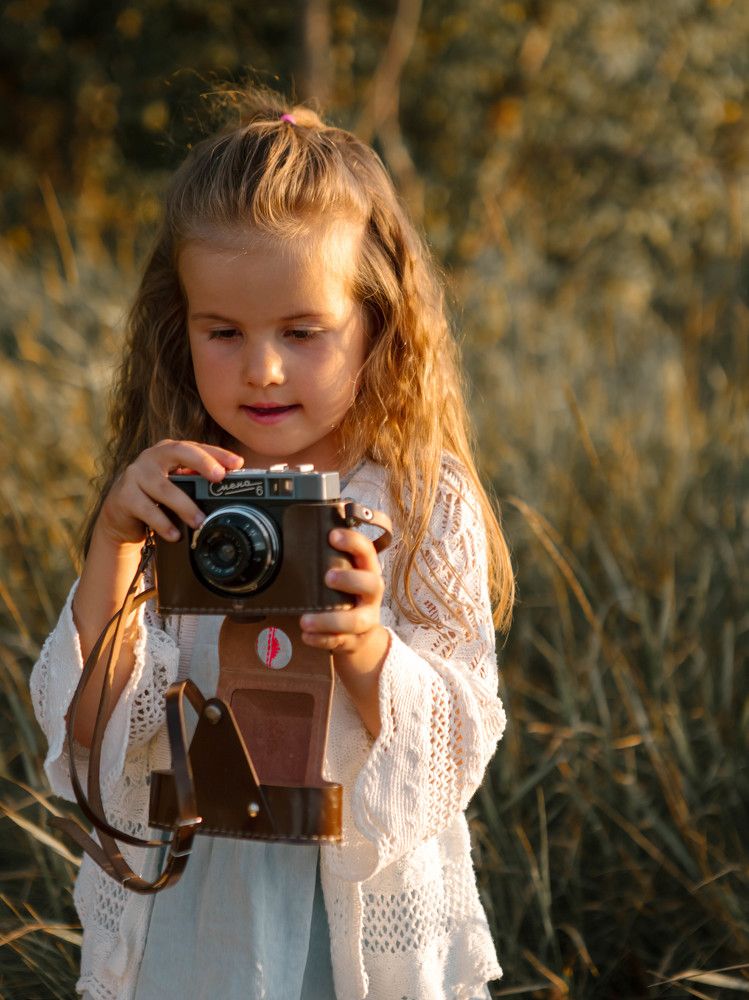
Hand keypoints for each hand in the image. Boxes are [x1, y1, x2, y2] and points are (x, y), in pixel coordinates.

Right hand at [97, 439, 243, 546]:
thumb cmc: (155, 498)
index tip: (237, 463)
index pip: (196, 447)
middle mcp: (152, 457)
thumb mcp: (177, 487)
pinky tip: (175, 534)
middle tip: (219, 477)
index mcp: (169, 451)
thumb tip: (230, 488)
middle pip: (179, 452)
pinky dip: (163, 523)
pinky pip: (146, 509)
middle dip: (202, 463)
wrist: (120, 516)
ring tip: (200, 521)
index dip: (217, 453)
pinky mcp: (124, 495)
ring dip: (184, 505)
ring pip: (163, 487)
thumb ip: (197, 483)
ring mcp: (135, 474)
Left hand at [300, 528, 389, 736]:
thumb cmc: (345, 595)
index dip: (353, 542)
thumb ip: (329, 558)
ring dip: (330, 619)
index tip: (333, 536)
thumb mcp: (344, 574)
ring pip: (356, 620)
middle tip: (328, 577)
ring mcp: (366, 619)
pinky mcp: (355, 640)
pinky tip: (306, 636)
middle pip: (371, 584)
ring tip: (305, 621)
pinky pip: (340, 642)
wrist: (360, 636)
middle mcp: (371, 594)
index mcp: (367, 571)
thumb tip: (297, 531)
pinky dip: (322, 639)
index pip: (367, 551)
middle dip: (350, 579)